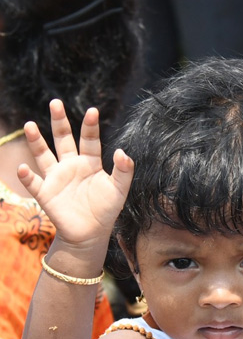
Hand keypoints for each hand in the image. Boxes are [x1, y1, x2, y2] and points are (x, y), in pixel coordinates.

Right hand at [17, 99, 132, 252]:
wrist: (91, 235)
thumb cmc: (106, 211)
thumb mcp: (119, 191)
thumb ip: (124, 172)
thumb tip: (122, 152)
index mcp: (90, 163)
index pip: (90, 140)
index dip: (90, 126)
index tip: (93, 111)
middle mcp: (71, 165)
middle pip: (63, 139)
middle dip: (59, 121)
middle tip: (56, 103)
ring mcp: (57, 178)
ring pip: (44, 155)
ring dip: (36, 141)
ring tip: (30, 125)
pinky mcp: (46, 193)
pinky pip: (33, 183)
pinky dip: (27, 176)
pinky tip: (22, 168)